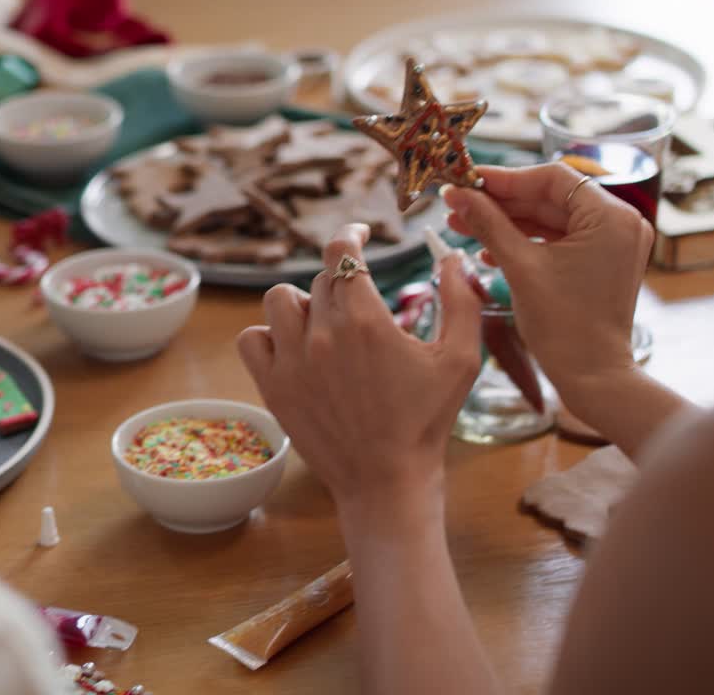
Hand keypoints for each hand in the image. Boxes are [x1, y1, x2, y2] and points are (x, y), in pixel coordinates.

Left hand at [236, 224, 483, 514]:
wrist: (386, 481)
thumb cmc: (427, 421)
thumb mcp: (461, 360)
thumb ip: (461, 301)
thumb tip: (452, 258)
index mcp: (368, 321)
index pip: (343, 252)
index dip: (350, 234)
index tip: (358, 233)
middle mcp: (324, 335)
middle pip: (321, 281)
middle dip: (343, 285)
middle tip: (362, 309)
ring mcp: (292, 362)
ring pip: (280, 301)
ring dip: (302, 303)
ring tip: (324, 323)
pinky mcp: (273, 387)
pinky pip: (252, 338)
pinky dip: (268, 335)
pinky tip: (293, 347)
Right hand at [443, 163, 653, 407]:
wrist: (591, 376)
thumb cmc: (565, 327)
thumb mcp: (520, 268)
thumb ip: (489, 224)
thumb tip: (459, 194)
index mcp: (611, 217)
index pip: (552, 178)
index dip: (505, 178)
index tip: (468, 179)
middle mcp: (619, 224)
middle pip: (550, 198)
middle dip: (500, 203)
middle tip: (457, 203)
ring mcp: (612, 244)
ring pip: (550, 220)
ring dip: (507, 223)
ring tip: (463, 225)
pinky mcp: (601, 263)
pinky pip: (559, 240)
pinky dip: (526, 242)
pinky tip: (489, 251)